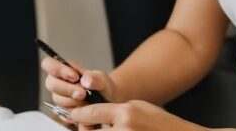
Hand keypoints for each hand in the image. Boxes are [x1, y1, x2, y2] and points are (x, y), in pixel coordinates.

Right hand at [41, 56, 116, 122]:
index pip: (48, 63)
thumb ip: (95, 78)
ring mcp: (59, 98)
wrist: (106, 101)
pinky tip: (85, 109)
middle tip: (83, 93)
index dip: (57, 69)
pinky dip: (76, 113)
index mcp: (64, 69)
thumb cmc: (100, 86)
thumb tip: (85, 81)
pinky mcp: (62, 112)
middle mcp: (58, 83)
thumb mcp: (102, 79)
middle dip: (68, 89)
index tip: (75, 77)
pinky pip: (64, 114)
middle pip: (51, 84)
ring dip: (74, 102)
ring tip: (88, 101)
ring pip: (58, 100)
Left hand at [70, 100, 206, 130]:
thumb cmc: (161, 123)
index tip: (73, 114)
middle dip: (85, 130)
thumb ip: (118, 110)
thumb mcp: (139, 107)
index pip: (92, 113)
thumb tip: (97, 114)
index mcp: (126, 113)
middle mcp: (123, 130)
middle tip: (86, 126)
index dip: (79, 114)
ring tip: (98, 129)